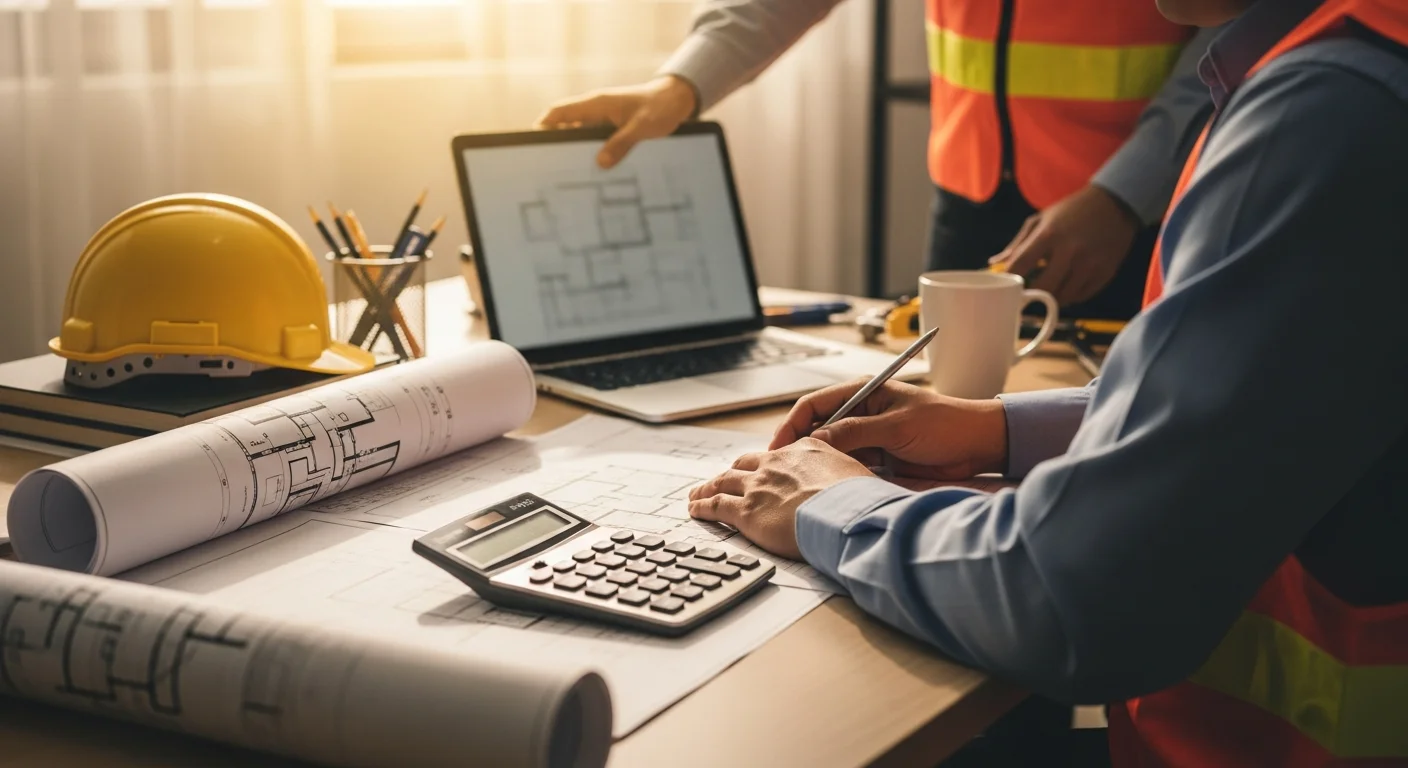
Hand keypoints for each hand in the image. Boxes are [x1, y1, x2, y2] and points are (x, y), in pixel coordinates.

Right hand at [535, 75, 698, 168]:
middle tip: (549, 170)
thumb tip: (601, 163)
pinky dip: (590, 155)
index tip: (532, 145)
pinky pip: (594, 143)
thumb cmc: (660, 107)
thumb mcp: (643, 127)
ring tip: (568, 178)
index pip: (559, 112)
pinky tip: (592, 174)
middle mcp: (595, 111)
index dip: (542, 127)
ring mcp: (602, 120)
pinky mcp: (611, 130)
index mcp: (596, 104)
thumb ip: (622, 144)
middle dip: (555, 146)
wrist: (676, 101)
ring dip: (574, 153)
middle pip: (564, 128)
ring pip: (578, 138)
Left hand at [687, 439, 870, 558]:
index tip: (763, 469)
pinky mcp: (746, 511)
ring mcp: (758, 486)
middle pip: (745, 464)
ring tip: (698, 493)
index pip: (779, 454)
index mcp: (805, 451)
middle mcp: (777, 464)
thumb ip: (846, 475)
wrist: (847, 513)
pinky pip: (715, 506)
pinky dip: (702, 507)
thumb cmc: (860, 500)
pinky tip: (695, 509)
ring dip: (708, 487)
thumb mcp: (859, 475)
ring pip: (724, 482)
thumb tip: (856, 485)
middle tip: (724, 479)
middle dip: (733, 472)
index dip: (767, 464)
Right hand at [771, 379, 1007, 481]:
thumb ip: (856, 432)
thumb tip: (817, 439)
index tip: (778, 448)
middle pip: (817, 429)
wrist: (978, 446)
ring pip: (830, 450)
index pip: (814, 405)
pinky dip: (836, 475)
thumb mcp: (897, 426)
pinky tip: (826, 488)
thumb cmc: (945, 424)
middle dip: (798, 448)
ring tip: (799, 482)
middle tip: (783, 470)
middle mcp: (861, 413)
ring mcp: (868, 437)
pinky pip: (847, 466)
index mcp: (863, 392)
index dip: (792, 425)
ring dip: (817, 464)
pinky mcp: (877, 458)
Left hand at [989, 184, 1140, 304]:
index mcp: (1049, 234)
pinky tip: (1066, 287)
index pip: (1021, 264)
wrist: (1116, 204)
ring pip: (1063, 297)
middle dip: (1031, 294)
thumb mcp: (1042, 219)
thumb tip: (994, 263)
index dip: (1009, 278)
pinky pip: (1081, 297)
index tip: (1005, 284)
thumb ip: (1018, 243)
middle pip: (1042, 287)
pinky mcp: (1105, 273)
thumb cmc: (1072, 211)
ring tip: (1047, 290)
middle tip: (1026, 295)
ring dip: (1051, 297)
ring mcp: (1089, 264)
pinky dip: (1070, 296)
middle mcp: (1070, 251)